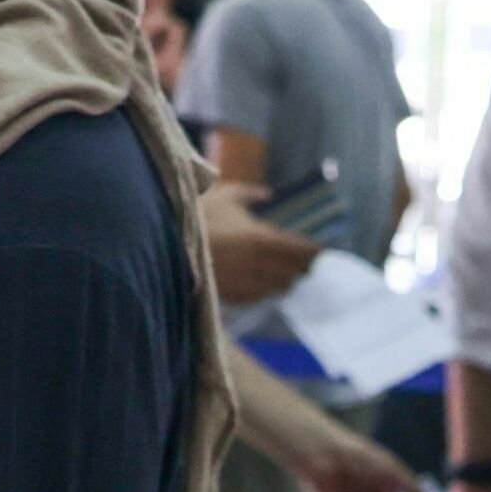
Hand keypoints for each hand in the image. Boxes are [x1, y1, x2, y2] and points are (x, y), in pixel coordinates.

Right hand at [200, 177, 320, 305]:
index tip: (321, 250)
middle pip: (294, 272)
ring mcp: (247, 283)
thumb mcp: (226, 195)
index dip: (314, 251)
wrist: (169, 243)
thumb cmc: (199, 215)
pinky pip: (259, 297)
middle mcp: (260, 264)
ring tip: (287, 274)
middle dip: (302, 267)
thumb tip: (268, 194)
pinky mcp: (233, 296)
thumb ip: (251, 194)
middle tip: (306, 263)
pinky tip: (263, 283)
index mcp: (263, 238)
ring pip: (278, 288)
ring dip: (285, 280)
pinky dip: (265, 290)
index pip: (301, 250)